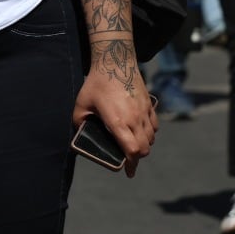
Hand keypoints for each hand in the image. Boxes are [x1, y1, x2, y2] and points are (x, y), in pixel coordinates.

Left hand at [73, 43, 156, 177]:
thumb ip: (79, 122)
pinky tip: (141, 131)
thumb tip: (80, 133)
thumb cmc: (96, 83)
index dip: (132, 164)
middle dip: (137, 157)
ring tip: (134, 145)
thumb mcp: (81, 104)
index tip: (128, 172)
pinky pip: (154, 125)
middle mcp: (135, 119)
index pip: (133, 151)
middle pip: (145, 148)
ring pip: (151, 137)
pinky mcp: (149, 104)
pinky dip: (150, 133)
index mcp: (118, 122)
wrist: (115, 61)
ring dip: (144, 145)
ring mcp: (144, 111)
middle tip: (129, 159)